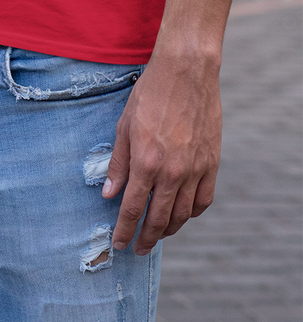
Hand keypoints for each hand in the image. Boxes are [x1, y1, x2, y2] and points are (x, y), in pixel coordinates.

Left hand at [103, 52, 220, 254]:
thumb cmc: (150, 95)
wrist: (186, 72)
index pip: (132, 209)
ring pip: (183, 215)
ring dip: (169, 230)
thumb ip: (118, 163)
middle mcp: (172, 172)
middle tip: (138, 249)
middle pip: (158, 219)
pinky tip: (184, 215)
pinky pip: (204, 200)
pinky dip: (193, 213)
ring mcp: (195, 169)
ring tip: (158, 234)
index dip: (124, 231)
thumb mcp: (124, 126)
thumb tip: (109, 195)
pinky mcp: (212, 163)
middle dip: (146, 238)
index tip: (119, 244)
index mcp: (145, 163)